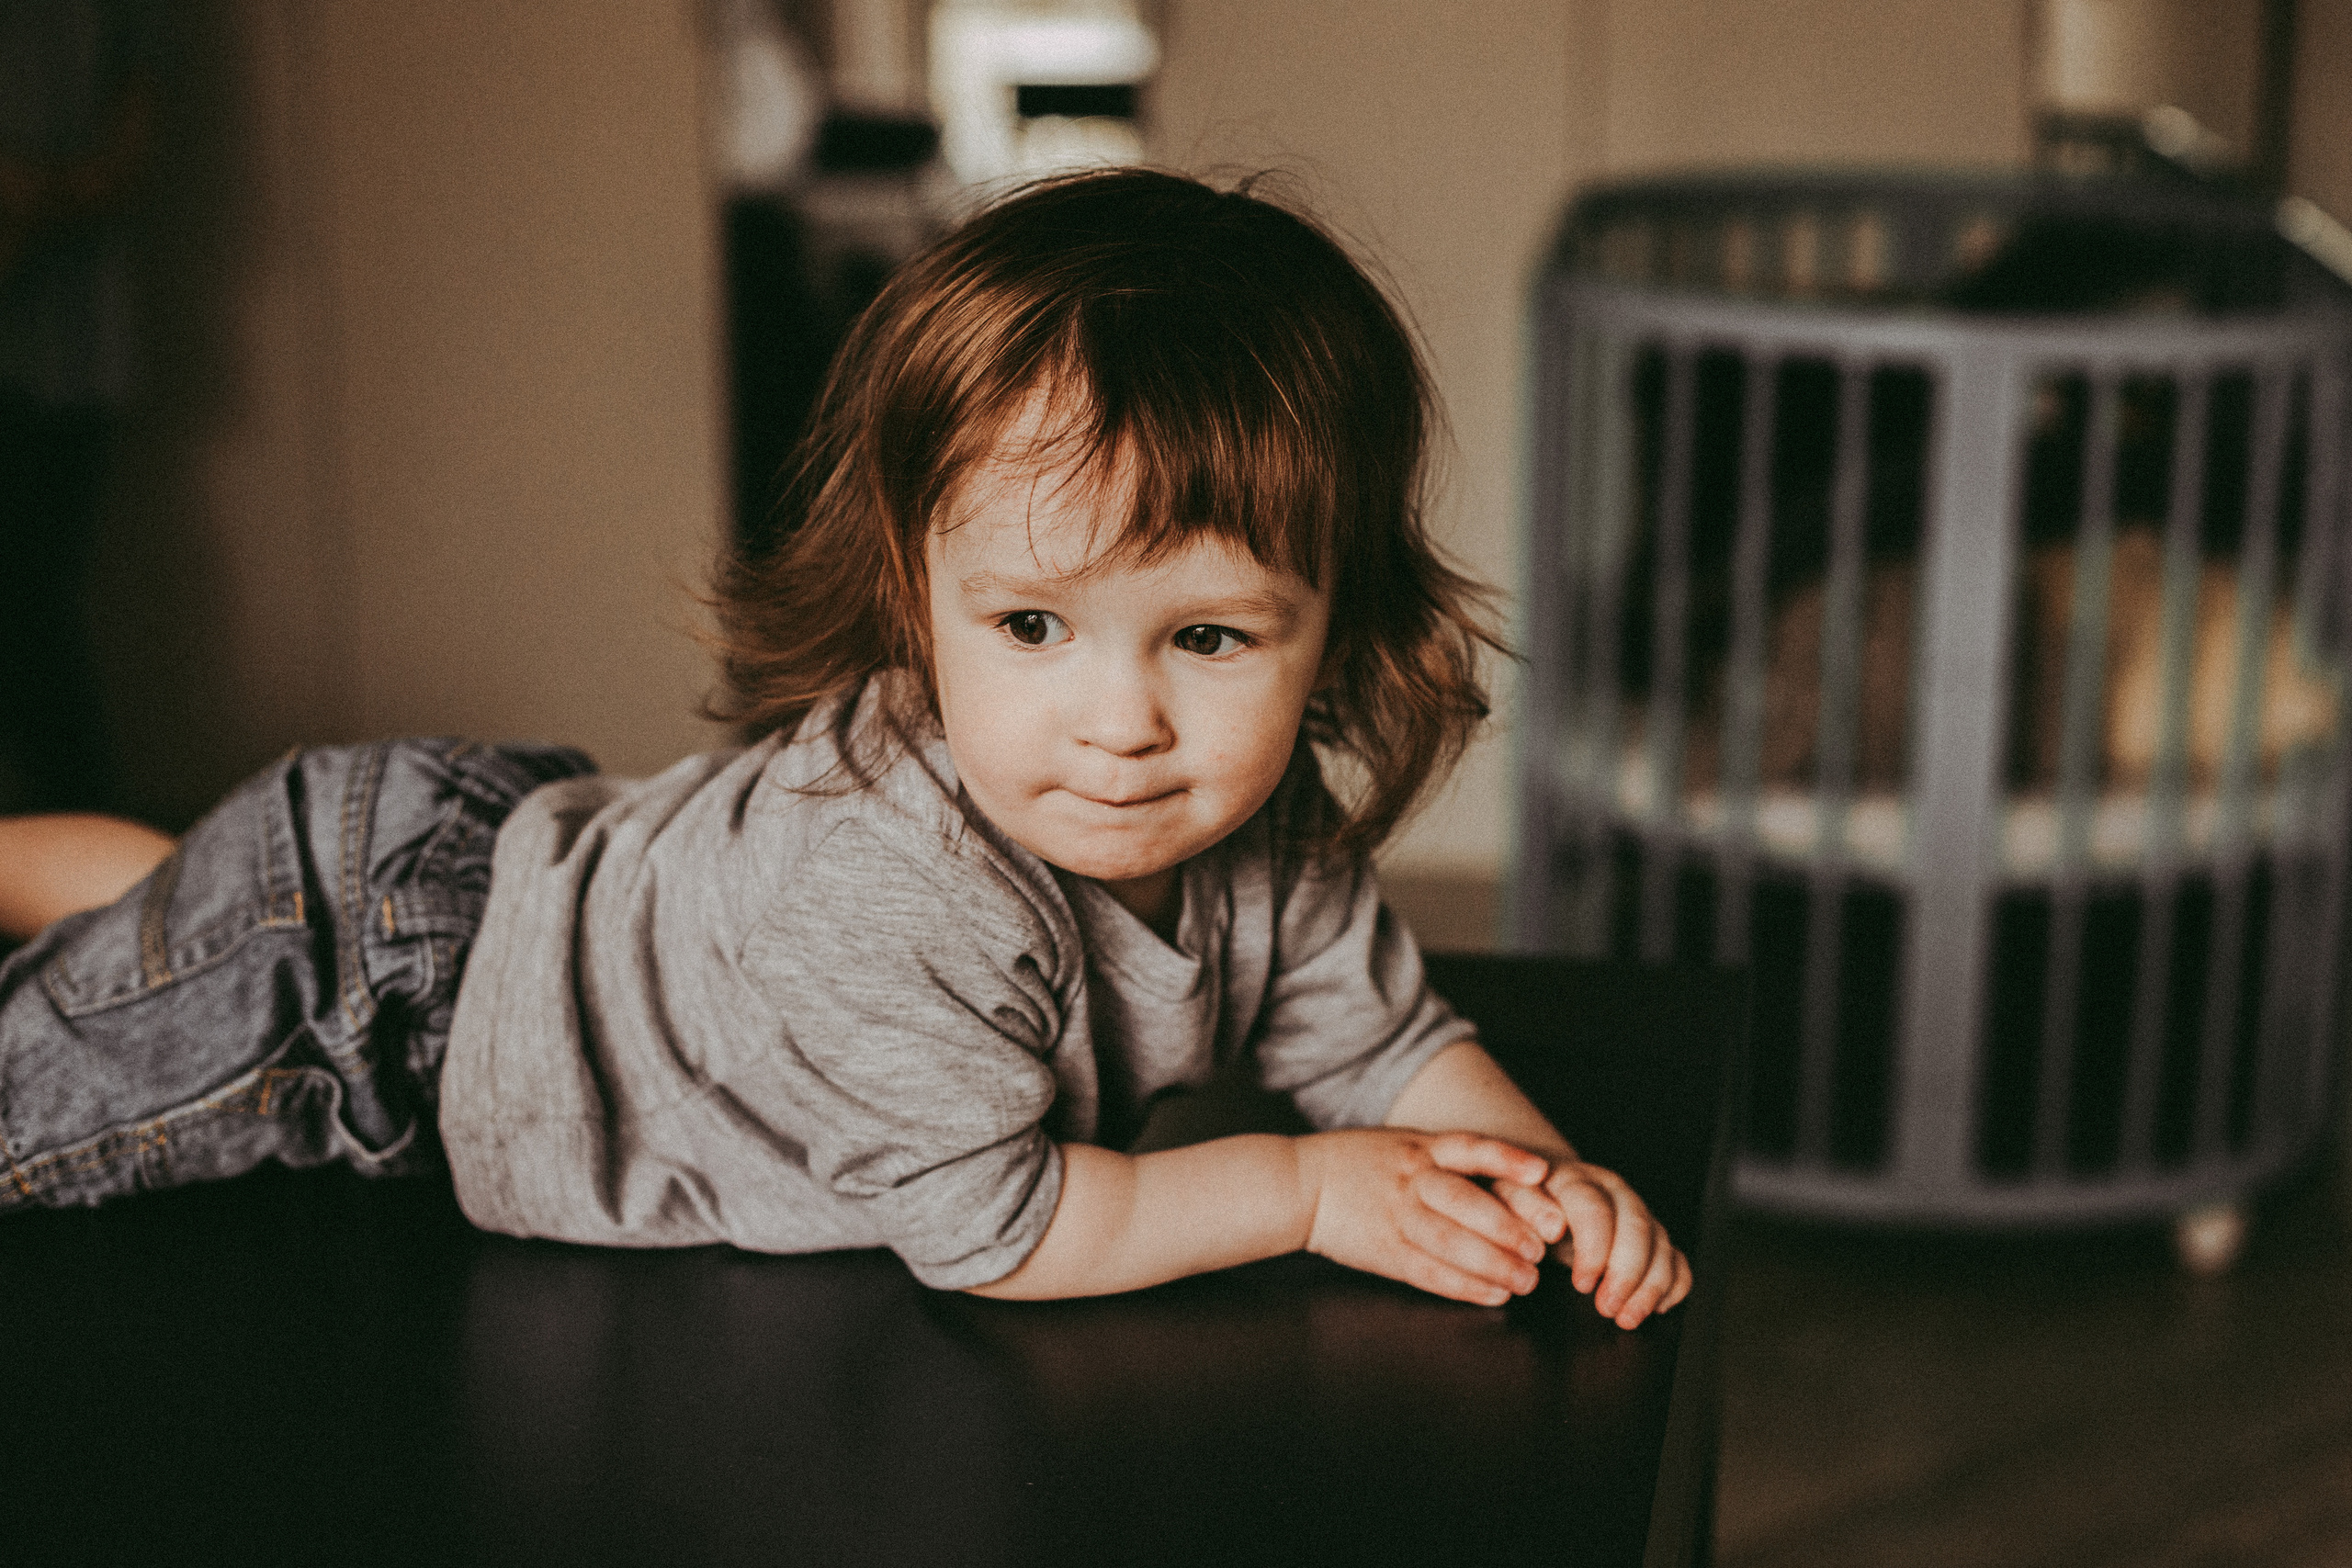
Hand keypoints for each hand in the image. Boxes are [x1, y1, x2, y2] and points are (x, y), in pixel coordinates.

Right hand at [1295, 1129, 1557, 1305]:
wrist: (1302, 1183)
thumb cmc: (1362, 1163)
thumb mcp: (1405, 1143)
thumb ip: (1448, 1157)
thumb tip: (1511, 1176)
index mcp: (1420, 1147)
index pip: (1470, 1148)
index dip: (1507, 1159)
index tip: (1543, 1172)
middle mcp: (1411, 1179)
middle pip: (1464, 1202)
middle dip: (1508, 1227)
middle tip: (1542, 1249)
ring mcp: (1396, 1216)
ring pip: (1449, 1242)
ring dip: (1493, 1265)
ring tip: (1526, 1282)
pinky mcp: (1384, 1250)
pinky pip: (1428, 1272)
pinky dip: (1463, 1286)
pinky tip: (1493, 1295)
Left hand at [1495, 1161, 1689, 1328]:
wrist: (1537, 1185)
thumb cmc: (1518, 1198)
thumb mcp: (1505, 1195)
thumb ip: (1523, 1206)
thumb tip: (1552, 1228)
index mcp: (1576, 1179)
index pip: (1595, 1208)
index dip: (1594, 1248)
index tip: (1581, 1285)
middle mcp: (1613, 1191)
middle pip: (1637, 1227)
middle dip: (1627, 1273)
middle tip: (1607, 1309)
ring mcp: (1636, 1212)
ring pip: (1661, 1244)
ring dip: (1650, 1286)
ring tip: (1627, 1319)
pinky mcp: (1650, 1236)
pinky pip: (1677, 1258)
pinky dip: (1675, 1284)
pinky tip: (1658, 1308)